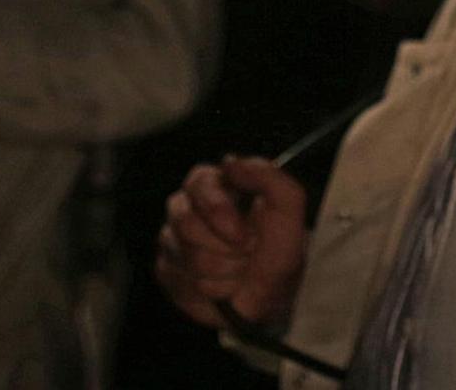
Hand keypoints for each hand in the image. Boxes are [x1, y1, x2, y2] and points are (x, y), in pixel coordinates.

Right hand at [155, 155, 307, 329]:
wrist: (274, 292)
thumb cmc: (279, 247)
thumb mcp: (288, 208)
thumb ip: (267, 176)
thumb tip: (229, 163)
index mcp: (212, 184)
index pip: (199, 185)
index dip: (219, 211)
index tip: (243, 235)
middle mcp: (185, 208)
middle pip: (186, 224)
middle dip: (226, 247)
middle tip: (248, 253)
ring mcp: (172, 241)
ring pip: (188, 258)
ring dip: (225, 271)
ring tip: (240, 269)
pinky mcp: (167, 272)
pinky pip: (182, 284)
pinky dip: (212, 291)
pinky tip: (225, 286)